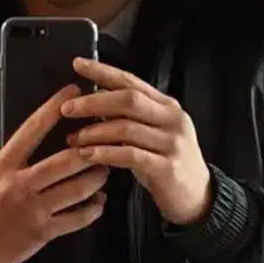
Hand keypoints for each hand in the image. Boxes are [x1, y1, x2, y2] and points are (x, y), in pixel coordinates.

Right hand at [0, 85, 109, 262]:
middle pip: (65, 161)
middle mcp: (19, 186)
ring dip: (97, 178)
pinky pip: (78, 218)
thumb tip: (43, 135)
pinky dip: (93, 207)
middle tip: (105, 141)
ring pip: (77, 189)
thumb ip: (15, 157)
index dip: (54, 108)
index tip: (73, 91)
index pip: (31, 130)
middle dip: (90, 150)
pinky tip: (98, 200)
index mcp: (3, 166)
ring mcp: (33, 210)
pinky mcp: (43, 232)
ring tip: (104, 170)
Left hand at [63, 58, 211, 225]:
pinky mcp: (167, 167)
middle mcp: (172, 119)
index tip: (78, 64)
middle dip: (94, 102)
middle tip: (67, 108)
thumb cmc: (165, 163)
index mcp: (167, 106)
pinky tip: (87, 155)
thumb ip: (129, 117)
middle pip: (128, 100)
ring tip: (73, 138)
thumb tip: (93, 100)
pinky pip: (131, 155)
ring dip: (94, 132)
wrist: (196, 198)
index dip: (104, 71)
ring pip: (127, 128)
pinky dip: (106, 153)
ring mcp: (172, 143)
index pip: (132, 82)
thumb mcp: (151, 134)